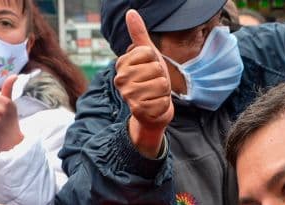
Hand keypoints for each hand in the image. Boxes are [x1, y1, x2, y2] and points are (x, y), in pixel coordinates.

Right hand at [114, 9, 172, 157]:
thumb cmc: (150, 81)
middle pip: (156, 68)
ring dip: (163, 91)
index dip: (155, 61)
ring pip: (161, 84)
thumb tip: (131, 12)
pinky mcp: (138, 110)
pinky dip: (164, 104)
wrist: (152, 112)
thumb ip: (139, 35)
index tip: (149, 69)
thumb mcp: (147, 56)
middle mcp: (121, 79)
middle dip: (161, 77)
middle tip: (154, 85)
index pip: (148, 52)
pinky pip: (162, 100)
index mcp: (122, 64)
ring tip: (155, 95)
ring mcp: (128, 96)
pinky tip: (155, 106)